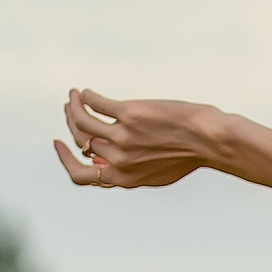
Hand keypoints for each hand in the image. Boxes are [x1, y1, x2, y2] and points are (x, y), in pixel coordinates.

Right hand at [54, 88, 223, 187]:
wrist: (212, 140)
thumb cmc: (190, 154)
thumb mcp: (159, 173)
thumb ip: (133, 170)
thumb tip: (106, 161)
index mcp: (125, 178)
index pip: (81, 176)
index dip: (65, 159)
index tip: (59, 142)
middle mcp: (120, 160)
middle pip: (81, 142)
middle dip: (72, 123)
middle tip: (72, 108)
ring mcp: (123, 137)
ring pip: (82, 121)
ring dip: (73, 106)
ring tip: (74, 96)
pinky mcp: (130, 114)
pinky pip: (97, 103)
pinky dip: (87, 97)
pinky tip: (87, 92)